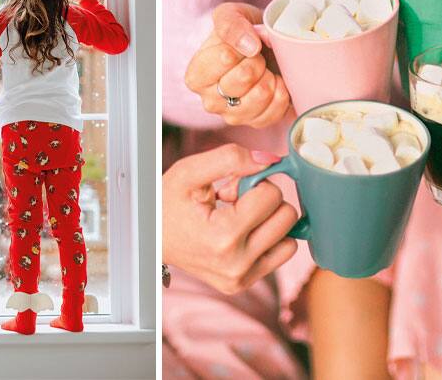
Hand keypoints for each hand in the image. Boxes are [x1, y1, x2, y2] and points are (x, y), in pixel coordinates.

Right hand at [162, 144, 298, 294]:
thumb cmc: (168, 203)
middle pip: (287, 217)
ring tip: (238, 219)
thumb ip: (230, 158)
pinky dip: (268, 239)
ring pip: (290, 239)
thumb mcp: (190, 172)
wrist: (150, 238)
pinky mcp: (243, 284)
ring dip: (269, 222)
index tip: (230, 188)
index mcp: (224, 237)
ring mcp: (240, 278)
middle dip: (265, 201)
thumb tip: (272, 160)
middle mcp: (236, 264)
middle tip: (235, 202)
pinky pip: (281, 254)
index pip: (272, 195)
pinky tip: (241, 233)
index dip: (254, 182)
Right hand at [184, 3, 290, 127]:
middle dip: (258, 60)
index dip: (242, 45)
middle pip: (244, 77)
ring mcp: (233, 116)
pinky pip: (276, 110)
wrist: (258, 49)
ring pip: (261, 95)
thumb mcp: (230, 16)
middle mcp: (210, 102)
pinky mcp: (256, 123)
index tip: (245, 43)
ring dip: (271, 76)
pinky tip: (276, 82)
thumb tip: (250, 46)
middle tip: (258, 57)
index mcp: (196, 76)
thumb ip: (231, 25)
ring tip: (266, 69)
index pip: (225, 57)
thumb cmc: (240, 33)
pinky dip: (282, 92)